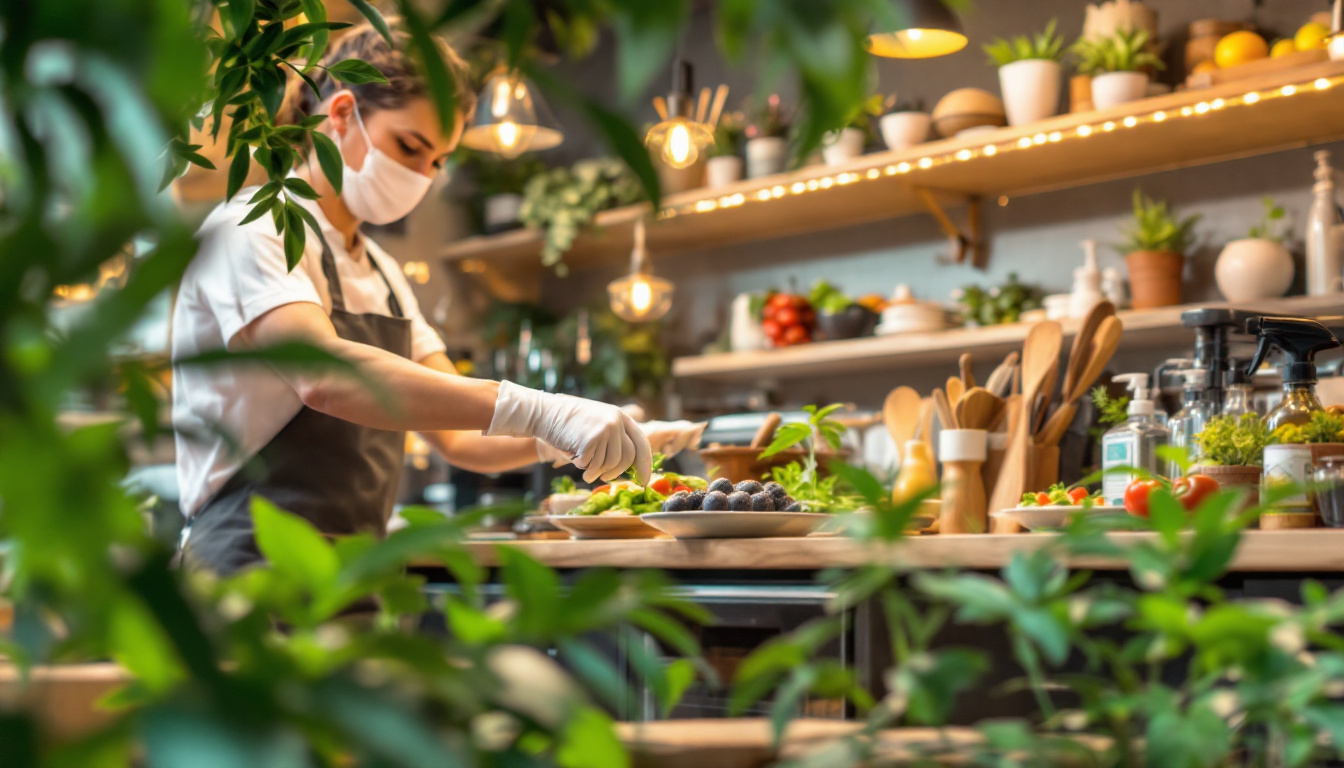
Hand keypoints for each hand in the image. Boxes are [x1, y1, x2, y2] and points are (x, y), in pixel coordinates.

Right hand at [537, 420, 703, 469]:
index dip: (644, 465)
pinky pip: (591, 464)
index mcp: (621, 416)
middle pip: (627, 458)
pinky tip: (573, 454)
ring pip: (608, 464)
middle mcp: (616, 421)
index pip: (641, 444)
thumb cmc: (568, 423)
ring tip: (583, 466)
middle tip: (604, 479)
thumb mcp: (598, 424)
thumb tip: (628, 468)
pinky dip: (581, 466)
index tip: (644, 481)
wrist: (544, 413)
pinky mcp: (591, 439)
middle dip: (615, 473)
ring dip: (595, 470)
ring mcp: (604, 429)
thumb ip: (613, 441)